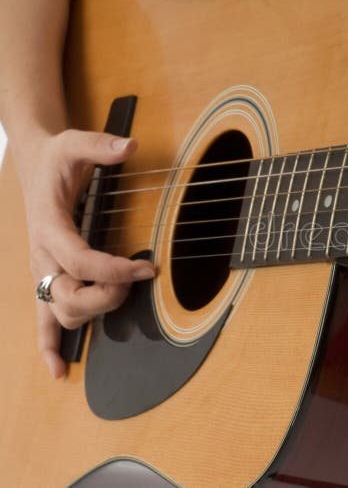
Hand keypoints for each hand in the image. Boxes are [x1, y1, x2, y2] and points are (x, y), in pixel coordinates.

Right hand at [17, 129, 155, 378]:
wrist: (34, 164)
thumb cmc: (56, 158)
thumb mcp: (74, 142)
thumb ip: (100, 144)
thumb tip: (129, 146)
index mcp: (49, 228)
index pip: (80, 261)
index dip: (115, 269)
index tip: (148, 266)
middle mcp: (42, 256)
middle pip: (68, 296)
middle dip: (107, 293)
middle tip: (138, 275)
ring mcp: (42, 272)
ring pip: (60, 312)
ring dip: (92, 313)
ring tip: (122, 293)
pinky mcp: (47, 278)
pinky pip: (41, 320)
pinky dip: (48, 346)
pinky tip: (58, 370)